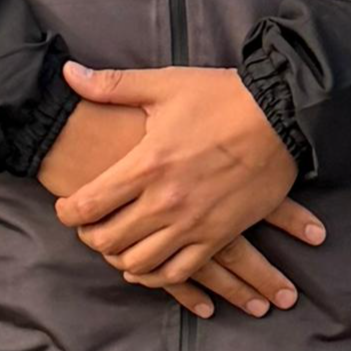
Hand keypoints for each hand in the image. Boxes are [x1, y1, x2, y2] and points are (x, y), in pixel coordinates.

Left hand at [50, 64, 322, 305]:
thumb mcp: (165, 84)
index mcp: (146, 163)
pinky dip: (156, 276)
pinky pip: (178, 273)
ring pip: (139, 264)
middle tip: (89, 227)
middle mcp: (165, 201)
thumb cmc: (222, 97)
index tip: (67, 207)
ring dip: (119, 259)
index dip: (67, 211)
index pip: (88, 205)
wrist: (283, 114)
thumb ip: (112, 84)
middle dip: (90, 237)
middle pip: (107, 240)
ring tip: (117, 245)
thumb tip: (68, 74)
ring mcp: (193, 223)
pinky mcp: (219, 235)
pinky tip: (148, 267)